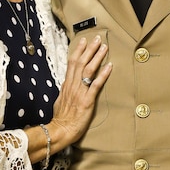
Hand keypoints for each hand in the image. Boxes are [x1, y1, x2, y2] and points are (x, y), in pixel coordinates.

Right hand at [49, 34, 111, 148]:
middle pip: (81, 62)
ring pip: (88, 70)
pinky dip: (103, 75)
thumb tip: (67, 85)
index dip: (78, 51)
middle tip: (97, 38)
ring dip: (97, 57)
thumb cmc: (60, 118)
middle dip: (90, 49)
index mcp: (66, 85)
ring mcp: (80, 93)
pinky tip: (110, 66)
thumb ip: (64, 91)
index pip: (72, 63)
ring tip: (104, 48)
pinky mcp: (87, 101)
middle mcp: (73, 86)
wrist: (60, 130)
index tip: (83, 41)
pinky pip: (95, 85)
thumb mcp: (59, 101)